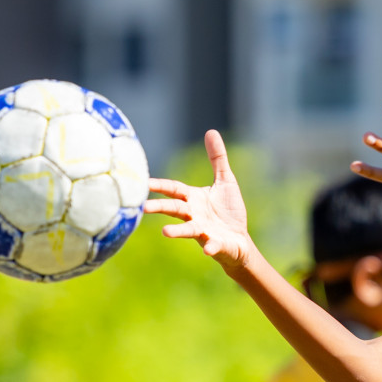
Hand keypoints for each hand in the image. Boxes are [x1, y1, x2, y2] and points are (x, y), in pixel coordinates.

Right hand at [145, 130, 256, 273]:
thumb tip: (211, 131)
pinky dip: (210, 247)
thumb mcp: (225, 180)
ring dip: (177, 230)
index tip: (143, 182)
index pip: (173, 189)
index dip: (160, 185)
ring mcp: (203, 230)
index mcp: (193, 198)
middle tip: (143, 207)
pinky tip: (208, 250)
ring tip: (165, 232)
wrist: (239, 240)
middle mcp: (194, 215)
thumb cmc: (228, 210)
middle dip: (159, 207)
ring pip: (188, 229)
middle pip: (174, 209)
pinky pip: (212, 245)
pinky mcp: (216, 244)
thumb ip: (217, 158)